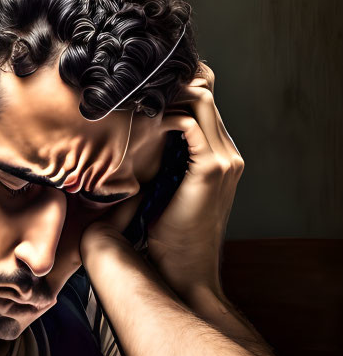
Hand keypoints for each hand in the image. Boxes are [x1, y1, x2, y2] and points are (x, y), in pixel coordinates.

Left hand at [144, 64, 243, 298]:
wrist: (184, 270)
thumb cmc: (169, 238)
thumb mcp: (163, 191)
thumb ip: (160, 165)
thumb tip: (128, 143)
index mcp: (219, 156)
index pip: (203, 103)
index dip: (174, 89)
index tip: (140, 90)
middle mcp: (228, 153)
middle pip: (206, 93)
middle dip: (170, 84)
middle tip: (134, 88)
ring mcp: (225, 160)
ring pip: (202, 100)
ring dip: (168, 95)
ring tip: (137, 102)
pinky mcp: (212, 169)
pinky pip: (191, 124)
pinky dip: (167, 117)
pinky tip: (145, 126)